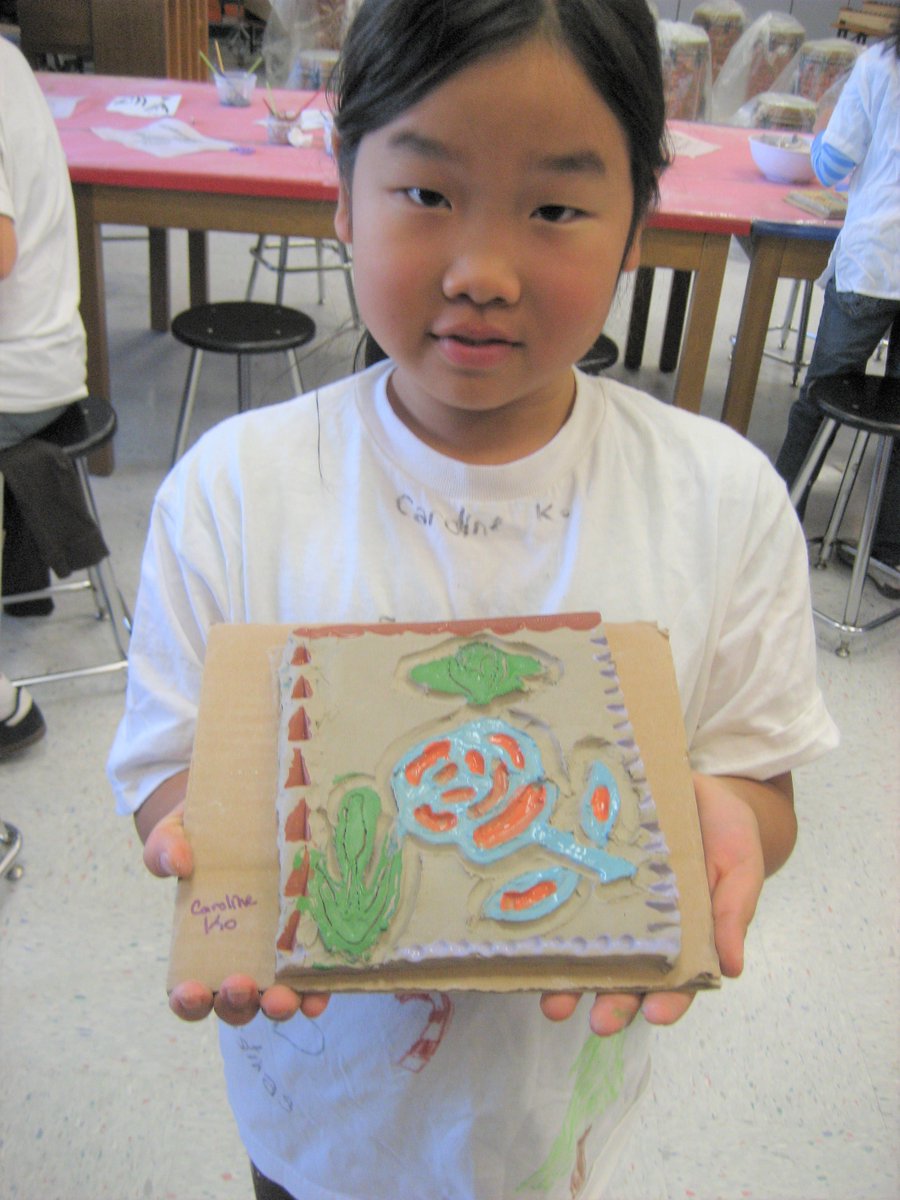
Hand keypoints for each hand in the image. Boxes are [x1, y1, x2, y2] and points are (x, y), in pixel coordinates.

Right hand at [141, 790, 329, 1025]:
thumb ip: (167, 848)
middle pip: (237, 1004)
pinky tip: (318, 994)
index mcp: (200, 949)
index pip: (190, 993)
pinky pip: (313, 981)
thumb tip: (180, 862)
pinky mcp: (308, 946)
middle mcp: (239, 963)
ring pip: (275, 1000)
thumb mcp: (175, 834)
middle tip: (240, 985)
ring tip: (281, 997)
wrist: (244, 813)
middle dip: (238, 1003)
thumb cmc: (203, 836)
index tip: (191, 990)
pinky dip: (315, 994)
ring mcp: (276, 959)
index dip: (188, 1001)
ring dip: (279, 1007)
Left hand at [540, 772, 767, 1035]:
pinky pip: (565, 896)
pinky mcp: (587, 869)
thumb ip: (734, 913)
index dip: (668, 1000)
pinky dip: (547, 921)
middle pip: (626, 976)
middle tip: (598, 1022)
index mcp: (685, 936)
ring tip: (554, 1003)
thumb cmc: (728, 834)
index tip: (656, 1013)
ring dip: (570, 980)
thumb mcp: (740, 867)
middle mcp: (642, 928)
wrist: (701, 787)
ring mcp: (610, 901)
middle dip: (612, 1002)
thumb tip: (732, 967)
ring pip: (588, 949)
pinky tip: (527, 938)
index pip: (677, 980)